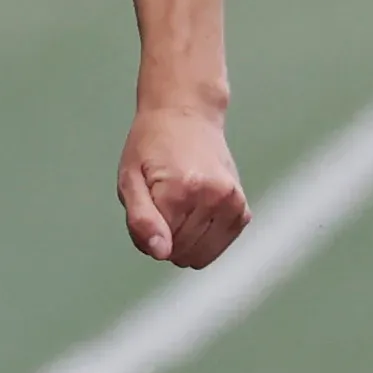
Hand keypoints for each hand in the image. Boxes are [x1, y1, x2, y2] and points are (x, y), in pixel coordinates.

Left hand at [118, 103, 247, 267]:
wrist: (186, 115)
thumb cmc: (151, 147)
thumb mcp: (129, 180)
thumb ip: (141, 220)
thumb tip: (160, 253)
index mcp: (181, 190)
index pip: (161, 246)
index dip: (148, 232)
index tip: (148, 204)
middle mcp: (214, 197)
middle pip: (181, 253)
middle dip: (166, 237)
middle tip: (162, 202)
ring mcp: (233, 203)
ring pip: (201, 256)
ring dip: (185, 240)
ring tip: (179, 206)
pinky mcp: (243, 209)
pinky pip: (219, 247)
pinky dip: (205, 238)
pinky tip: (197, 210)